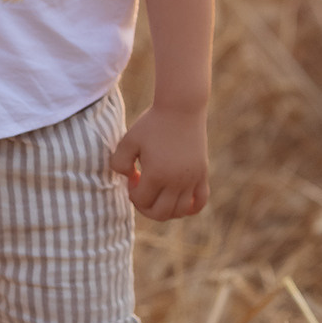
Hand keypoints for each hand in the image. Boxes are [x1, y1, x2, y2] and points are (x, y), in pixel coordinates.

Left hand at [109, 104, 209, 220]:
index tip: (133, 175)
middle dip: (146, 207)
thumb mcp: (128, 140)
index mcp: (156, 174)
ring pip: (180, 212)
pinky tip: (179, 199)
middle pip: (161, 214)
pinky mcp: (202, 174)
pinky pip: (200, 202)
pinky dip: (189, 208)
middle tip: (142, 188)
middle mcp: (176, 181)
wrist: (181, 108)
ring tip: (158, 191)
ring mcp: (192, 180)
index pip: (141, 201)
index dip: (132, 192)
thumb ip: (119, 162)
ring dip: (165, 208)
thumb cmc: (152, 124)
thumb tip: (128, 178)